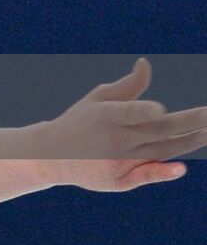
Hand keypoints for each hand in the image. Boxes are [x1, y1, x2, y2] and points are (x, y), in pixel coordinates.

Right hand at [41, 57, 205, 190]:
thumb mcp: (98, 98)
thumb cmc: (82, 120)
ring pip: (161, 151)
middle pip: (158, 131)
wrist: (55, 155)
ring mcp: (118, 162)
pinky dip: (163, 172)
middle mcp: (114, 139)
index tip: (162, 109)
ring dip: (189, 142)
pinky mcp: (120, 181)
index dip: (144, 112)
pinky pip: (147, 174)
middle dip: (189, 122)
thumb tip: (146, 63)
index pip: (129, 112)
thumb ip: (127, 86)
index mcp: (106, 115)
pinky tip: (181, 168)